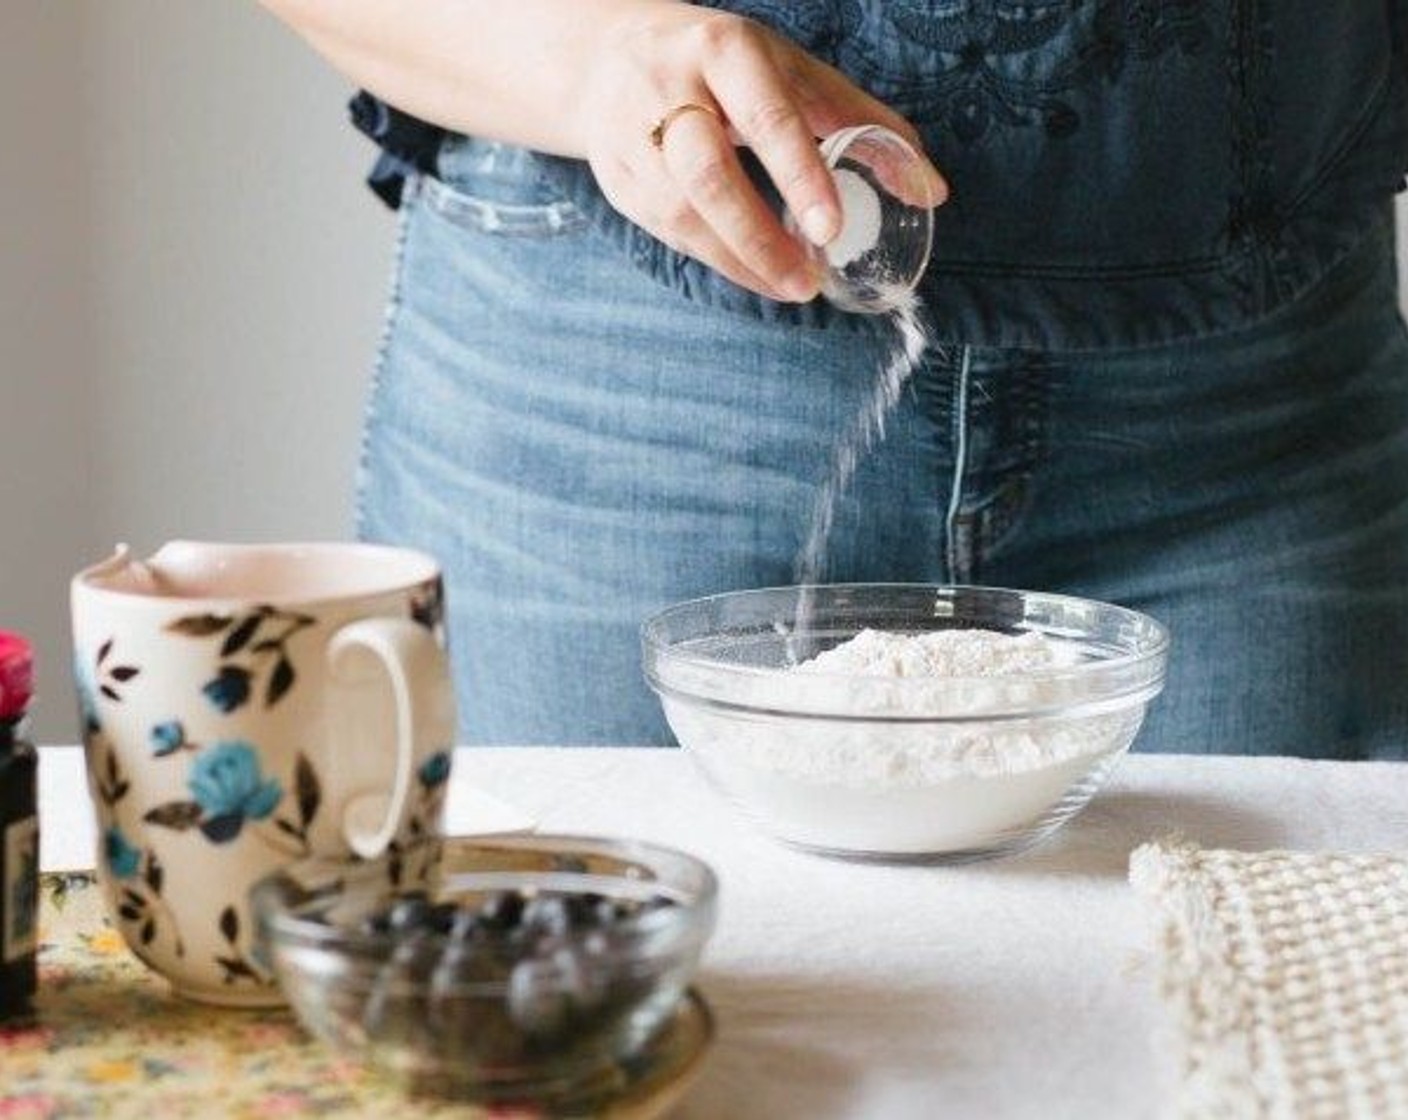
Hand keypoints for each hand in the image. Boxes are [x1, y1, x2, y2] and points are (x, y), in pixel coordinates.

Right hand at [574, 4, 946, 302]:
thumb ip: (862, 123)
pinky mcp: (620, 183)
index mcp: (724, 51)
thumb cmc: (724, 67)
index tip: (830, 227)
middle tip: (809, 280)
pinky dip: (720, 261)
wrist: (608, 57)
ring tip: (792, 286)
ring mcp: (634, 139)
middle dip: (761, 238)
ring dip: (742, 261)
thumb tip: (931, 190)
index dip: (799, 175)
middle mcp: (670, 90)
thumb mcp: (790, 71)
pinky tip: (756, 275)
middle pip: (710, 175)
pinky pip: (671, 234)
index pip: (765, 117)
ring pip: (684, 215)